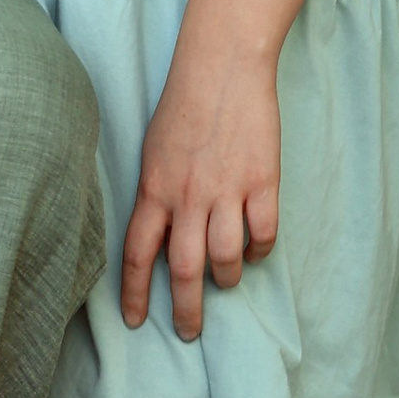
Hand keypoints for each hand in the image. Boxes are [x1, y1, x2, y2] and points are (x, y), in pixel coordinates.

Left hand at [122, 42, 279, 340]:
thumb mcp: (154, 151)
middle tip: (190, 331)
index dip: (134, 293)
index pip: (137, 253)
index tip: (137, 322)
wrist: (223, 66)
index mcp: (154, 188)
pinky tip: (257, 248)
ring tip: (227, 280)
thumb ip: (155, 194)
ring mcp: (227, 190)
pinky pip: (263, 233)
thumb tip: (157, 235)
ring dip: (227, 277)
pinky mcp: (263, 181)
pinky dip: (261, 248)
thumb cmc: (184, 105)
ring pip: (227, 258)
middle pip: (184, 268)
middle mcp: (188, 196)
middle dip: (186, 309)